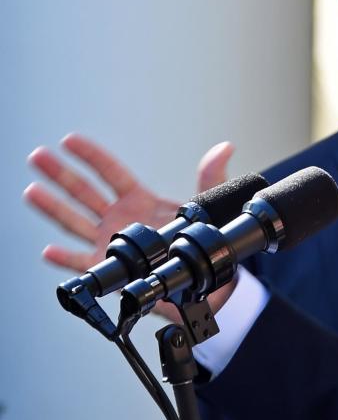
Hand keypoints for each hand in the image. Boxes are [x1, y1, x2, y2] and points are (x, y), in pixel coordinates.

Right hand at [24, 134, 235, 319]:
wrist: (207, 278)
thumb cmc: (202, 239)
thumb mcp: (207, 204)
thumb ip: (211, 176)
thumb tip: (224, 148)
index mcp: (141, 200)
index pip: (111, 173)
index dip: (91, 156)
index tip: (70, 141)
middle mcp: (121, 219)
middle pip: (85, 193)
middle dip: (60, 175)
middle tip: (38, 157)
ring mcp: (113, 243)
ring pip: (76, 223)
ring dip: (53, 208)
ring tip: (32, 191)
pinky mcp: (114, 270)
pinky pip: (85, 264)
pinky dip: (66, 259)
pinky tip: (49, 251)